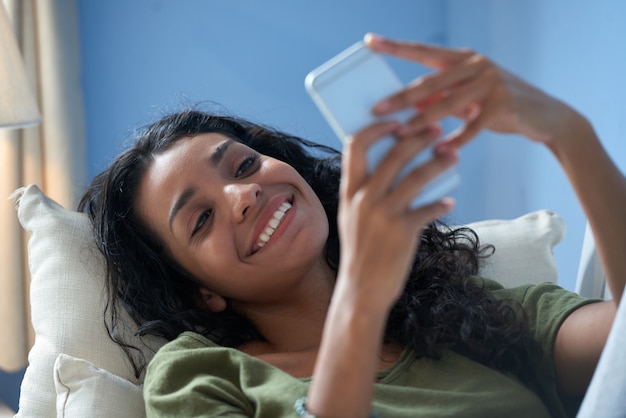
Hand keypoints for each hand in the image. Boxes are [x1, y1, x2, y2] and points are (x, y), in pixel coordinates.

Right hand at [337, 120, 455, 311]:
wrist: (362, 290)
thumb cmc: (360, 252)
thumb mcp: (351, 218)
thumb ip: (364, 193)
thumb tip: (387, 166)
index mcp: (349, 192)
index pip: (356, 145)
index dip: (378, 128)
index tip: (398, 123)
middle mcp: (364, 198)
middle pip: (395, 153)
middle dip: (419, 136)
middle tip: (437, 130)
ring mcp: (384, 214)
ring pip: (417, 175)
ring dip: (439, 162)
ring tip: (452, 155)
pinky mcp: (403, 231)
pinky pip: (428, 208)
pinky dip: (440, 203)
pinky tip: (448, 201)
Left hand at [365, 34, 577, 148]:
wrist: (547, 116)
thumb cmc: (500, 106)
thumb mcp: (468, 99)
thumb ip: (441, 98)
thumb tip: (409, 104)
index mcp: (463, 59)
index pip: (422, 51)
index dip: (395, 47)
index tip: (369, 41)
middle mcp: (476, 65)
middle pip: (429, 82)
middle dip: (401, 98)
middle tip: (377, 109)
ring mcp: (491, 82)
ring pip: (447, 103)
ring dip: (422, 122)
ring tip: (401, 135)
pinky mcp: (503, 103)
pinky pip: (473, 126)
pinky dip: (456, 140)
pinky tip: (441, 151)